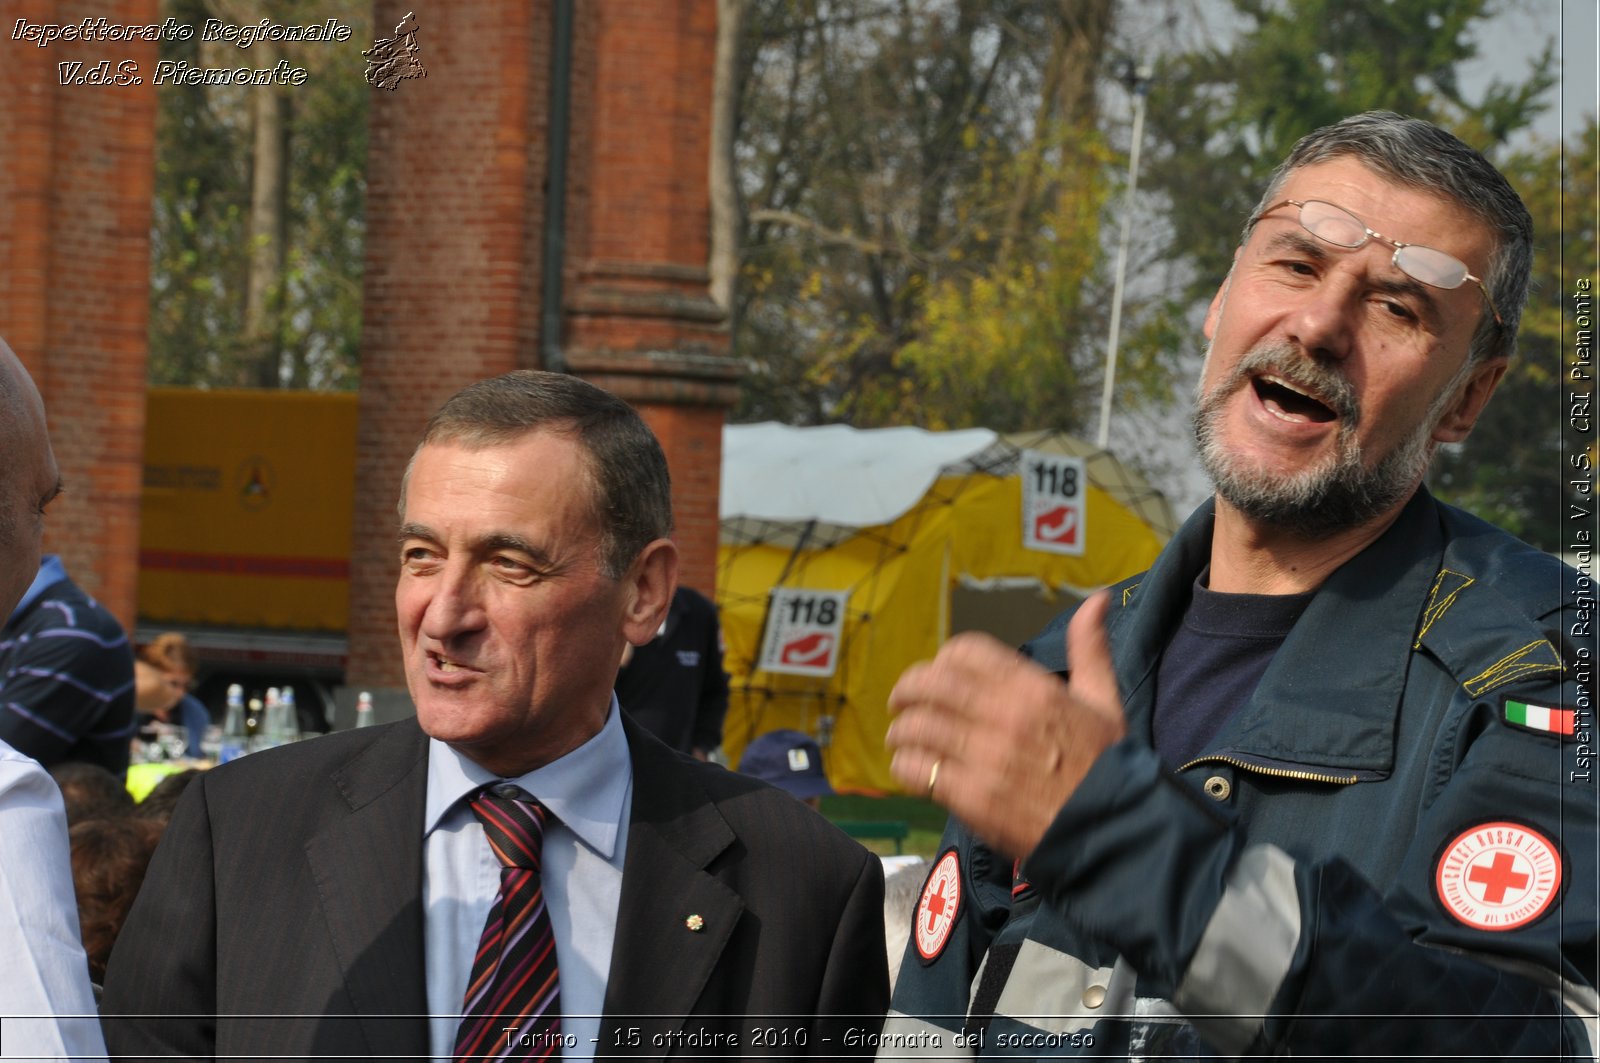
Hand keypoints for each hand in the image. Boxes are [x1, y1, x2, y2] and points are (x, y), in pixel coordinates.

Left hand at [885, 591, 1124, 856]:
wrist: (1113, 832)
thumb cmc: (1107, 767)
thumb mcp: (1105, 701)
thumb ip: (1090, 649)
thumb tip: (1096, 599)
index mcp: (1033, 688)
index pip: (966, 651)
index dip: (943, 659)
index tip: (938, 673)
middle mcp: (1004, 716)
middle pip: (931, 685)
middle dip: (908, 690)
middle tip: (901, 702)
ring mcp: (985, 757)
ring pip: (918, 727)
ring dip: (902, 730)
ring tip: (900, 737)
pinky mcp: (972, 796)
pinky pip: (918, 770)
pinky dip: (905, 766)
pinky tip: (909, 769)